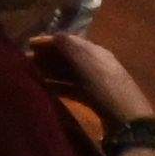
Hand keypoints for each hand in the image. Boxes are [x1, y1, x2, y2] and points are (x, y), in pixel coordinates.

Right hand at [28, 30, 153, 129]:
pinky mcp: (95, 100)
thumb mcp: (87, 62)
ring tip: (32, 75)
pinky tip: (47, 90)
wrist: (129, 120)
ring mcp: (96, 83)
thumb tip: (54, 35)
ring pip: (69, 73)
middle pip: (68, 57)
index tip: (28, 44)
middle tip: (26, 62)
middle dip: (48, 57)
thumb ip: (70, 47)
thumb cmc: (105, 87)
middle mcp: (96, 64)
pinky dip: (59, 87)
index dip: (49, 41)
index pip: (68, 41)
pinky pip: (73, 89)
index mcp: (95, 51)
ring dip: (51, 73)